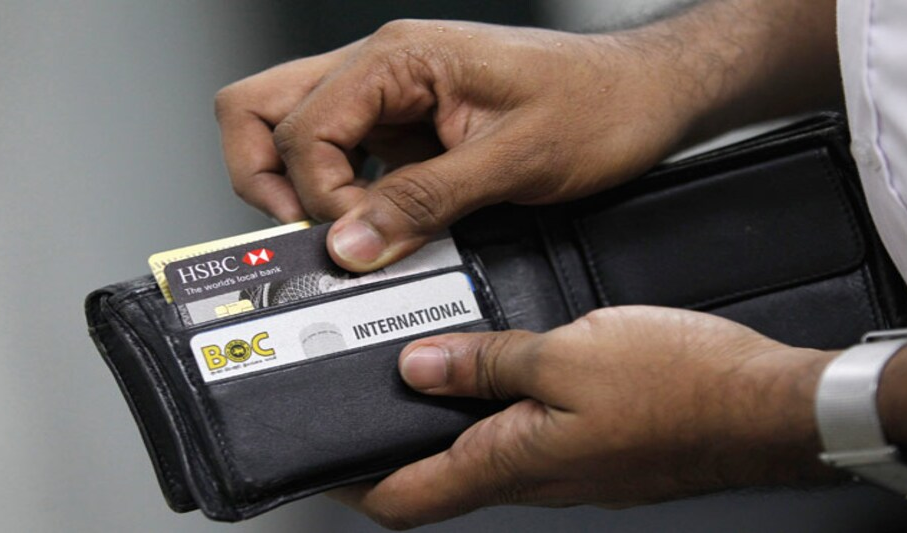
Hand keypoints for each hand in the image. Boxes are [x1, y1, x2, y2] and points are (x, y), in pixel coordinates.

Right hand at [215, 20, 701, 270]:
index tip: (358, 242)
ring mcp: (391, 96)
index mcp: (399, 58)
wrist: (644, 95)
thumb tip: (350, 243)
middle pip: (262, 109)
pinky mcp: (409, 125)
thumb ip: (423, 202)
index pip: (301, 128)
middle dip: (265, 178)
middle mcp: (382, 68)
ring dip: (302, 186)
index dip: (317, 197)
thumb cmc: (597, 107)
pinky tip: (380, 223)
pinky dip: (344, 194)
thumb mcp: (513, 161)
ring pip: (294, 129)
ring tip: (346, 233)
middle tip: (307, 233)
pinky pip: (345, 155)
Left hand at [331, 307, 838, 528]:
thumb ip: (488, 363)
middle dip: (391, 442)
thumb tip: (420, 368)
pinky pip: (522, 431)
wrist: (765, 406)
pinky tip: (494, 362)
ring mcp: (564, 464)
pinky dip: (491, 403)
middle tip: (362, 397)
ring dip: (441, 417)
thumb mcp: (566, 354)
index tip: (317, 465)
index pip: (406, 497)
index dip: (350, 485)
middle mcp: (533, 475)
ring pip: (479, 450)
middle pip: (436, 475)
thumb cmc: (682, 387)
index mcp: (514, 462)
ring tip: (418, 365)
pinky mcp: (591, 445)